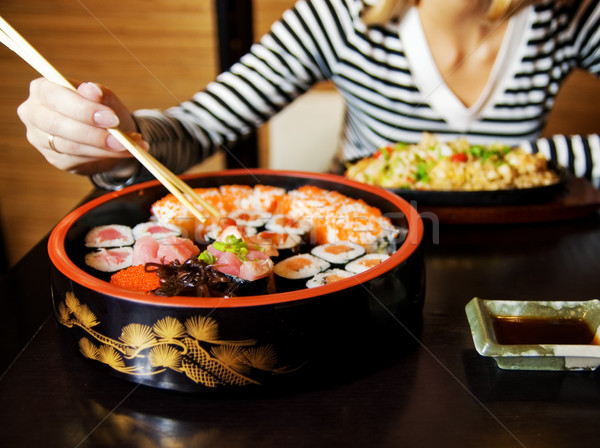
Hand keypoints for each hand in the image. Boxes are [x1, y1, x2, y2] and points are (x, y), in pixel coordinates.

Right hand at [17, 78, 146, 174]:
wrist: (108, 134)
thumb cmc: (102, 109)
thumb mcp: (105, 98)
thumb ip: (99, 94)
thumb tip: (92, 90)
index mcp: (42, 90)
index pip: (54, 96)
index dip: (83, 109)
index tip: (112, 118)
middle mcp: (34, 113)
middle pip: (56, 124)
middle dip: (93, 133)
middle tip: (122, 139)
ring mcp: (41, 139)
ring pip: (69, 146)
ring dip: (103, 148)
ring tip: (129, 146)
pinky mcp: (55, 159)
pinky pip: (78, 160)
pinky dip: (104, 157)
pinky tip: (124, 152)